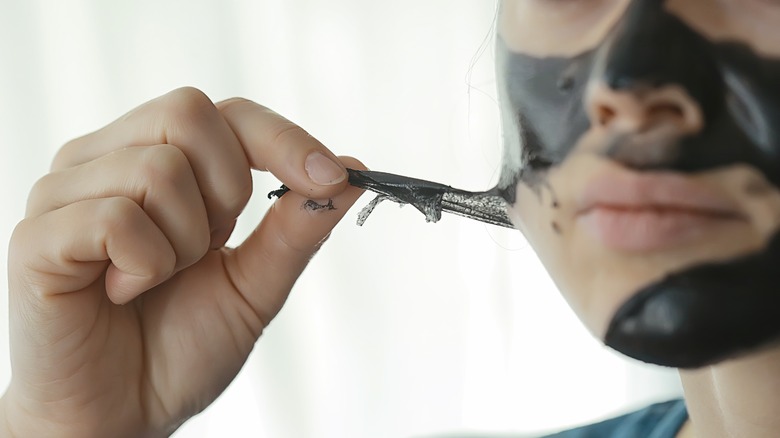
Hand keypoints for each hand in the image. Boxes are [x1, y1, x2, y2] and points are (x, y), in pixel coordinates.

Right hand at [1, 87, 364, 436]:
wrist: (122, 415)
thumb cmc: (178, 348)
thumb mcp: (255, 283)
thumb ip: (296, 226)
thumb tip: (350, 170)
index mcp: (157, 161)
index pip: (227, 113)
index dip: (283, 139)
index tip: (330, 177)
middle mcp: (107, 160)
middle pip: (189, 113)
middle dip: (224, 195)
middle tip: (201, 250)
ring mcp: (65, 193)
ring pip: (158, 169)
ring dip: (183, 243)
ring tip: (154, 280)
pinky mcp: (38, 236)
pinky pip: (116, 217)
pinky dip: (145, 265)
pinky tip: (124, 292)